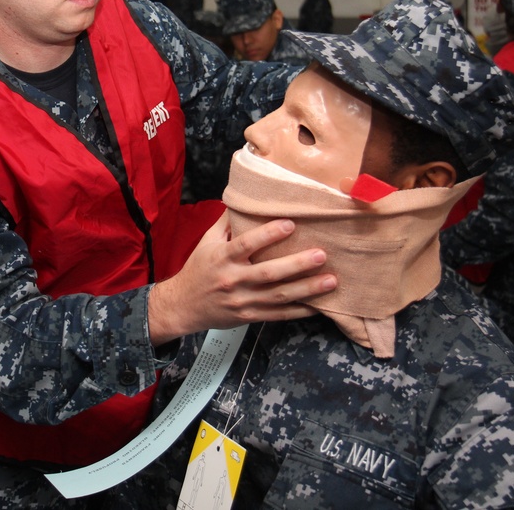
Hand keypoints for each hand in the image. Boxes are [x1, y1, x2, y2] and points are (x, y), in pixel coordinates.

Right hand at [147, 215, 332, 345]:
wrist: (183, 305)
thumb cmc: (199, 269)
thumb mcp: (207, 241)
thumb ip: (227, 221)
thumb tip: (245, 196)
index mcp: (222, 258)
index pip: (246, 244)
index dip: (268, 234)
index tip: (290, 224)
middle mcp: (233, 280)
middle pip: (269, 273)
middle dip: (297, 264)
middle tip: (321, 254)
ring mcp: (243, 301)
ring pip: (279, 296)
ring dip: (307, 289)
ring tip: (331, 280)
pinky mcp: (250, 316)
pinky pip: (278, 315)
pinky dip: (300, 311)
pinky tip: (319, 306)